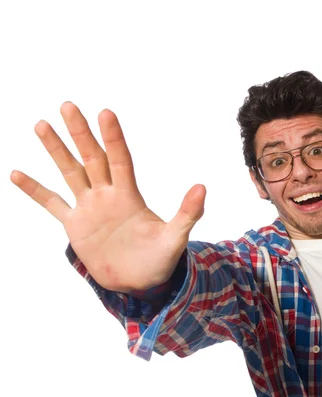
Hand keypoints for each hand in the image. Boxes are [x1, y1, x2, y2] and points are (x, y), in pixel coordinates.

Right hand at [10, 102, 205, 291]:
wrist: (139, 283)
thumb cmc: (160, 260)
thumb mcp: (175, 238)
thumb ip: (187, 213)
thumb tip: (202, 187)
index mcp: (130, 196)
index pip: (120, 159)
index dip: (113, 138)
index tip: (106, 113)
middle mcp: (107, 195)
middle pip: (92, 157)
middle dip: (80, 133)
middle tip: (68, 105)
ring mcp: (89, 208)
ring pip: (70, 173)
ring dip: (56, 151)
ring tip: (41, 125)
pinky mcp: (75, 226)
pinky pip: (51, 204)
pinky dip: (35, 191)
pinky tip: (16, 173)